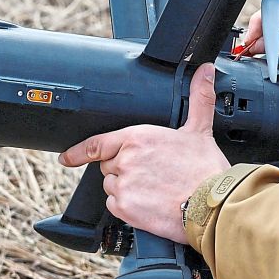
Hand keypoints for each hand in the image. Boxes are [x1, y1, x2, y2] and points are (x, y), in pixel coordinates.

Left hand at [58, 63, 229, 243]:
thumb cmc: (205, 169)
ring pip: (112, 187)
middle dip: (125, 170)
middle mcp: (126, 160)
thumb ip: (199, 98)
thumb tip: (205, 71)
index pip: (98, 143)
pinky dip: (128, 208)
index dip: (78, 151)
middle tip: (152, 174)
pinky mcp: (125, 208)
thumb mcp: (200, 129)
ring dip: (127, 189)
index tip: (67, 157)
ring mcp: (123, 184)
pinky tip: (149, 204)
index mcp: (138, 137)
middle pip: (109, 166)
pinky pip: (116, 206)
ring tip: (154, 190)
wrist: (211, 205)